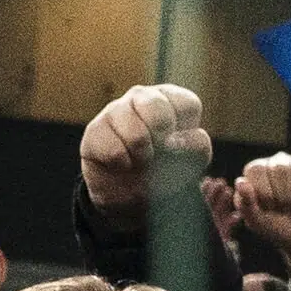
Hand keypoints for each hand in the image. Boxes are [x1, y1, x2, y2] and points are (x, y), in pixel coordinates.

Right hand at [80, 83, 206, 214]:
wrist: (130, 193)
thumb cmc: (166, 168)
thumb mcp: (193, 160)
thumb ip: (196, 146)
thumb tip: (174, 141)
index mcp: (171, 99)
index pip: (188, 105)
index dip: (186, 135)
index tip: (179, 147)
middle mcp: (142, 97)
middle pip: (157, 109)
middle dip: (161, 141)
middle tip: (157, 152)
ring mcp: (116, 110)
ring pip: (135, 134)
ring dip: (142, 157)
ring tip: (139, 160)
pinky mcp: (95, 129)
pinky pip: (114, 151)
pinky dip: (123, 165)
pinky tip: (122, 163)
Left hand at [233, 152, 290, 285]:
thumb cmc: (281, 228)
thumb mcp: (258, 222)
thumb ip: (246, 204)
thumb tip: (241, 182)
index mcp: (257, 170)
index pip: (256, 169)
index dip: (265, 193)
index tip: (270, 207)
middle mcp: (278, 161)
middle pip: (279, 168)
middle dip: (285, 197)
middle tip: (288, 208)